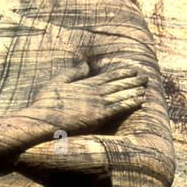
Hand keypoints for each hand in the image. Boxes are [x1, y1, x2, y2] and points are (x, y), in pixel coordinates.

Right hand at [27, 61, 146, 134]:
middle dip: (133, 79)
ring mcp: (97, 102)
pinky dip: (131, 102)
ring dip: (135, 90)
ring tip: (146, 87)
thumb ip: (72, 73)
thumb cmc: (44, 105)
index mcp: (85, 83)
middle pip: (118, 84)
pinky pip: (119, 107)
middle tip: (146, 76)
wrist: (40, 121)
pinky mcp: (98, 115)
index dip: (123, 73)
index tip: (133, 70)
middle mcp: (93, 91)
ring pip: (122, 94)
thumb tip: (86, 65)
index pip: (108, 76)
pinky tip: (140, 100)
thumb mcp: (56, 83)